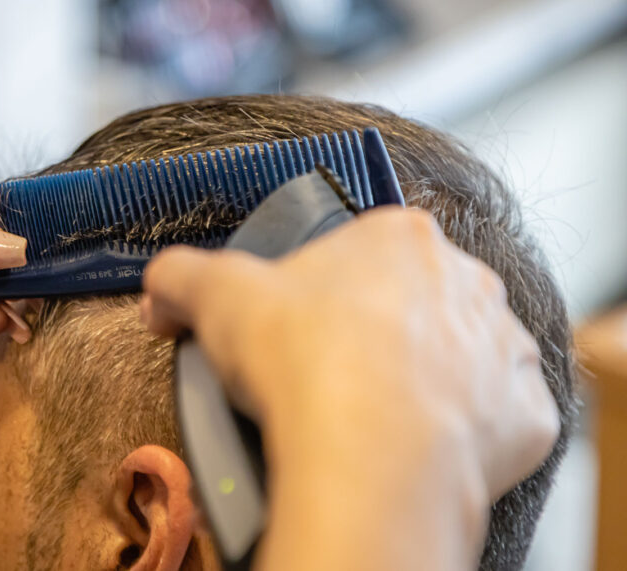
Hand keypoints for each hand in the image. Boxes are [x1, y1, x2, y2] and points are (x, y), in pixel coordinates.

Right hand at [140, 208, 559, 570]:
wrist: (366, 451)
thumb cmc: (300, 356)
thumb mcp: (215, 296)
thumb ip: (179, 275)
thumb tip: (160, 289)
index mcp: (400, 235)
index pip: (362, 249)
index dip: (324, 289)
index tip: (297, 328)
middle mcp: (468, 278)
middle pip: (415, 300)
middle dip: (378, 332)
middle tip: (328, 376)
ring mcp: (503, 347)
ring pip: (462, 357)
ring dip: (427, 379)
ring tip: (371, 419)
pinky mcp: (526, 415)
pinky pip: (495, 418)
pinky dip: (464, 433)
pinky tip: (417, 447)